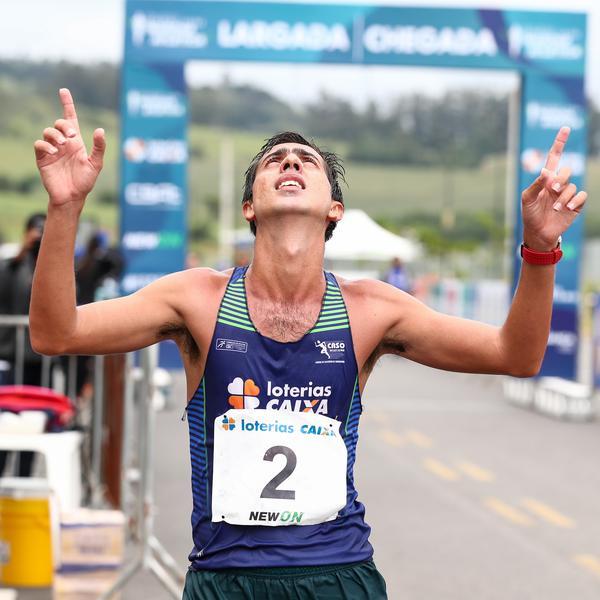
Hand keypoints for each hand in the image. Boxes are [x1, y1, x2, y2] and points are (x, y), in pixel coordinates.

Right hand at [34, 88, 105, 206]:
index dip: (67, 104)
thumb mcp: (96, 164)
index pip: (71, 119)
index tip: (63, 90)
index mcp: (77, 142)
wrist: (72, 196)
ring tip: (63, 146)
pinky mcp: (43, 158)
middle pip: (59, 123)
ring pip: (48, 131)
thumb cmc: (85, 181)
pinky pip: (39, 144)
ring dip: (55, 135)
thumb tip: (100, 130)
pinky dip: (46, 145)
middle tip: (72, 137)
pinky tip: (54, 152)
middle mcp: (64, 143)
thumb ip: (99, 148)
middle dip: (65, 126)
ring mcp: (52, 149)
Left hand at [521, 126, 586, 250]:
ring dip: (563, 197)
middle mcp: (558, 184)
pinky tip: (567, 208)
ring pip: (572, 186)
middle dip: (561, 178)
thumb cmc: (530, 214)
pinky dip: (575, 201)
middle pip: (567, 170)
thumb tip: (547, 170)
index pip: (554, 157)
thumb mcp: (527, 199)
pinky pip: (582, 195)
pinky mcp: (576, 204)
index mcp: (546, 179)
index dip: (560, 143)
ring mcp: (567, 193)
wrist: (538, 232)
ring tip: (555, 208)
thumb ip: (536, 184)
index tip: (565, 129)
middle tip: (552, 189)